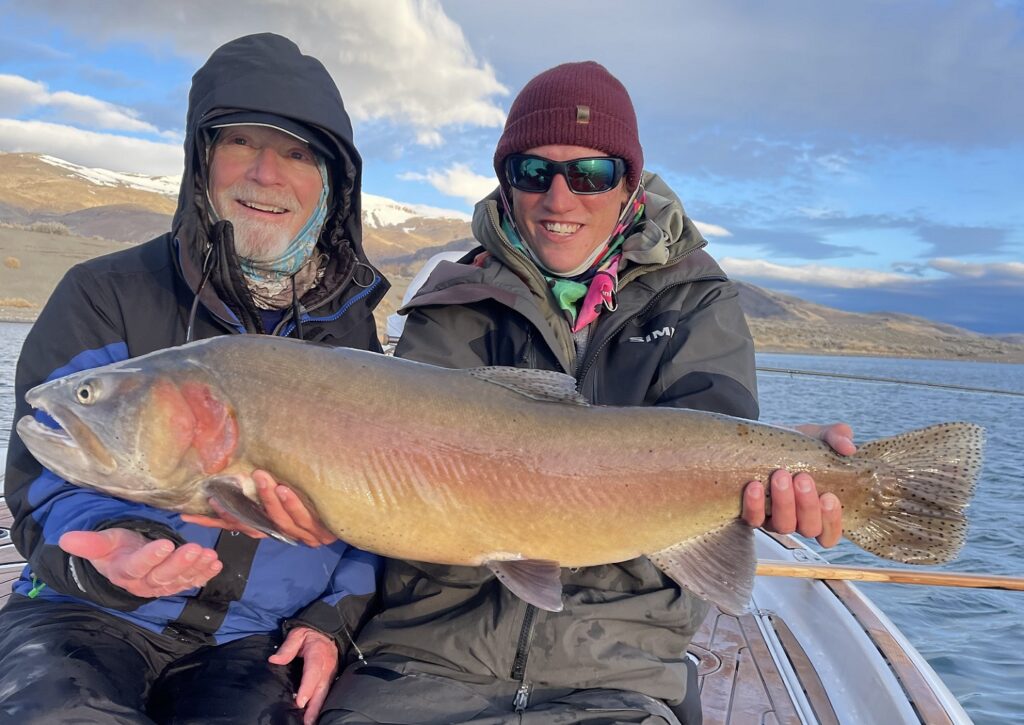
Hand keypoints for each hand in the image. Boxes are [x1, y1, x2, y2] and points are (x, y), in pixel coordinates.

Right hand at [59, 528, 221, 597]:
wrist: (124, 563)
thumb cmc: (116, 549)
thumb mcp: (103, 544)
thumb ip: (90, 543)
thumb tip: (65, 539)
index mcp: (124, 572)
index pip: (137, 566)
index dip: (151, 557)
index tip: (165, 544)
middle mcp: (144, 583)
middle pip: (163, 575)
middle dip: (180, 563)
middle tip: (195, 549)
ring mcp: (162, 586)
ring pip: (180, 580)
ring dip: (197, 568)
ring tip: (210, 555)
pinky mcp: (176, 584)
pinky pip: (191, 581)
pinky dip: (205, 574)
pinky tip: (216, 564)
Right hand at [181, 470, 336, 546]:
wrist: (355, 516)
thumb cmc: (317, 499)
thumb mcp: (288, 492)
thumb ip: (265, 486)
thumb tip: (243, 463)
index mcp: (272, 526)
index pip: (236, 526)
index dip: (213, 522)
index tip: (188, 514)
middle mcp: (283, 533)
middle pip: (252, 527)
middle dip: (234, 512)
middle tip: (218, 493)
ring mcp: (302, 533)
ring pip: (279, 520)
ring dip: (268, 498)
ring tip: (260, 476)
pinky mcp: (321, 531)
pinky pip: (303, 518)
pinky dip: (293, 504)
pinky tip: (285, 489)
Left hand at [268, 626, 337, 724]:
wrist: (326, 632)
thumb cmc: (308, 635)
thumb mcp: (297, 635)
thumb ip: (287, 647)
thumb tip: (274, 659)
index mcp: (318, 654)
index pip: (313, 672)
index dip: (307, 688)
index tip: (300, 702)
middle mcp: (327, 666)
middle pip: (321, 688)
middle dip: (314, 706)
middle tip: (307, 721)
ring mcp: (330, 673)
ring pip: (325, 693)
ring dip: (318, 709)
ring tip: (310, 722)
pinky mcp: (330, 678)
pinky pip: (325, 693)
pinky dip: (320, 705)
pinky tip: (313, 715)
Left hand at [741, 422, 855, 547]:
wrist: (764, 439)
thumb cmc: (798, 445)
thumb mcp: (819, 436)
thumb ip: (837, 437)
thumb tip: (849, 447)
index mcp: (821, 509)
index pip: (831, 532)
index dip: (832, 521)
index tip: (829, 497)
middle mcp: (799, 519)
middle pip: (809, 528)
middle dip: (807, 505)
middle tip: (802, 479)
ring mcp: (775, 519)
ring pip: (783, 526)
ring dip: (783, 503)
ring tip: (780, 476)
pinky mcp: (752, 514)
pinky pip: (753, 518)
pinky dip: (754, 505)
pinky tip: (755, 486)